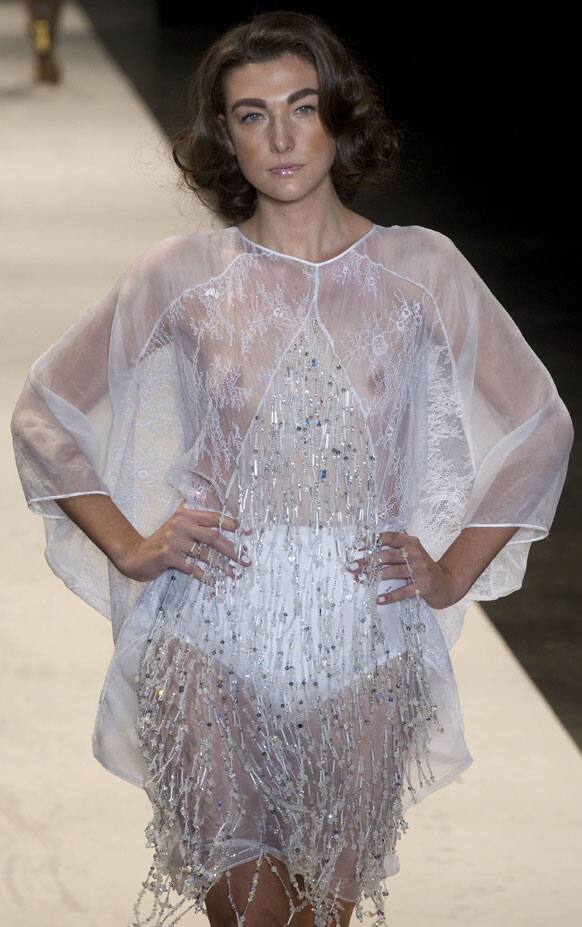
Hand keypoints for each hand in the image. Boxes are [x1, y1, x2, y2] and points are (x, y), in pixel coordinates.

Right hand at [117, 506, 252, 584]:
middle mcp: (180, 524)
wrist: (135, 555)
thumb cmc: (161, 543)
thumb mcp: (177, 528)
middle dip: (232, 549)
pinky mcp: (168, 556)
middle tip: (245, 560)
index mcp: (185, 514)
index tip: (248, 534)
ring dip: (222, 565)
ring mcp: (174, 540)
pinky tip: (215, 582)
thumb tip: (225, 531)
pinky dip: (206, 576)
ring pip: (205, 554)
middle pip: (213, 536)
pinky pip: (193, 567)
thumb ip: (196, 526)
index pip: (213, 517)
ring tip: (234, 574)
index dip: (232, 525)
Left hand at [347, 531, 458, 608]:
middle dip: (366, 562)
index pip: (389, 538)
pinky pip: (403, 592)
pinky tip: (378, 599)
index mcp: (411, 542)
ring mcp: (420, 570)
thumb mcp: (411, 553)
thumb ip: (393, 550)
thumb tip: (365, 555)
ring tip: (359, 581)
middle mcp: (415, 553)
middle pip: (386, 556)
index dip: (371, 541)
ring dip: (373, 577)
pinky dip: (390, 596)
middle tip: (351, 567)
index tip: (356, 547)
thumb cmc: (421, 568)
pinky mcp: (423, 586)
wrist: (446, 583)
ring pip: (392, 572)